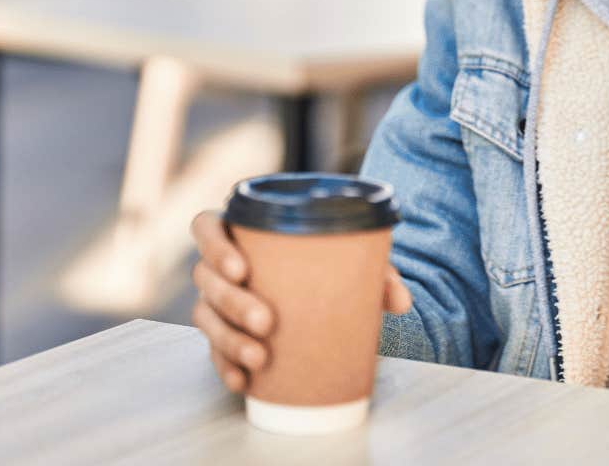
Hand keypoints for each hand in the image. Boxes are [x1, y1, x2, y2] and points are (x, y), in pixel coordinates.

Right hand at [189, 210, 413, 393]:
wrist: (325, 296)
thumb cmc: (328, 265)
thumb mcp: (353, 260)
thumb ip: (378, 272)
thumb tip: (402, 300)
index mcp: (243, 232)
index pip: (206, 227)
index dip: (214, 245)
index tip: (241, 268)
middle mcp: (221, 266)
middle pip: (207, 278)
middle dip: (233, 302)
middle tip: (267, 321)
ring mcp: (218, 302)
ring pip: (207, 317)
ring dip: (229, 339)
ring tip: (260, 358)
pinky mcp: (223, 335)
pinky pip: (213, 352)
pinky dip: (226, 367)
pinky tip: (242, 381)